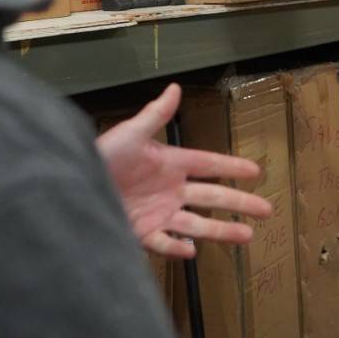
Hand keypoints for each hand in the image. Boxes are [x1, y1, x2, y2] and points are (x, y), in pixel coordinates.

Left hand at [96, 83, 272, 257]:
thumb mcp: (129, 133)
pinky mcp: (141, 233)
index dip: (232, 167)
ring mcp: (158, 213)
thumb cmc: (100, 156)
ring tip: (247, 235)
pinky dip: (178, 247)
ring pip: (198, 224)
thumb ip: (155, 114)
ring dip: (222, 230)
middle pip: (213, 197)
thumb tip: (175, 87)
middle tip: (267, 210)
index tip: (256, 171)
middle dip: (240, 203)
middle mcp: (169, 190)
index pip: (209, 165)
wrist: (71, 188)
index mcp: (170, 163)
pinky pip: (165, 242)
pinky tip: (192, 250)